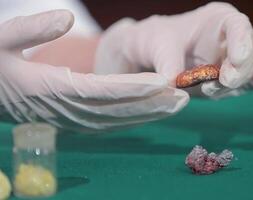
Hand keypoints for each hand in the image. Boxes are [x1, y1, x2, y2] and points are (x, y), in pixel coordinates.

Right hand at [0, 10, 188, 131]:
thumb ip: (30, 29)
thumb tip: (65, 18)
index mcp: (50, 88)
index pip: (100, 89)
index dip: (134, 87)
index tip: (163, 82)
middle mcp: (66, 109)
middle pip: (117, 109)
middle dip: (152, 104)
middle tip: (184, 97)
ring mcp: (72, 119)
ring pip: (117, 119)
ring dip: (148, 114)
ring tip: (177, 105)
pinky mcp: (76, 121)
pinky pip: (109, 122)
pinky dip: (134, 118)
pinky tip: (153, 112)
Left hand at [95, 2, 252, 98]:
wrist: (155, 55)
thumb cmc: (157, 40)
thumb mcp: (156, 44)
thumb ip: (167, 62)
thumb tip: (175, 83)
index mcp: (218, 19)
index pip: (237, 27)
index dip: (242, 43)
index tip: (235, 61)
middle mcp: (232, 38)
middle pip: (247, 52)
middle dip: (237, 69)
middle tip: (222, 81)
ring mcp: (234, 60)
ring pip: (245, 73)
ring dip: (231, 85)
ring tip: (209, 89)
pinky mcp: (231, 80)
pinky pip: (251, 82)